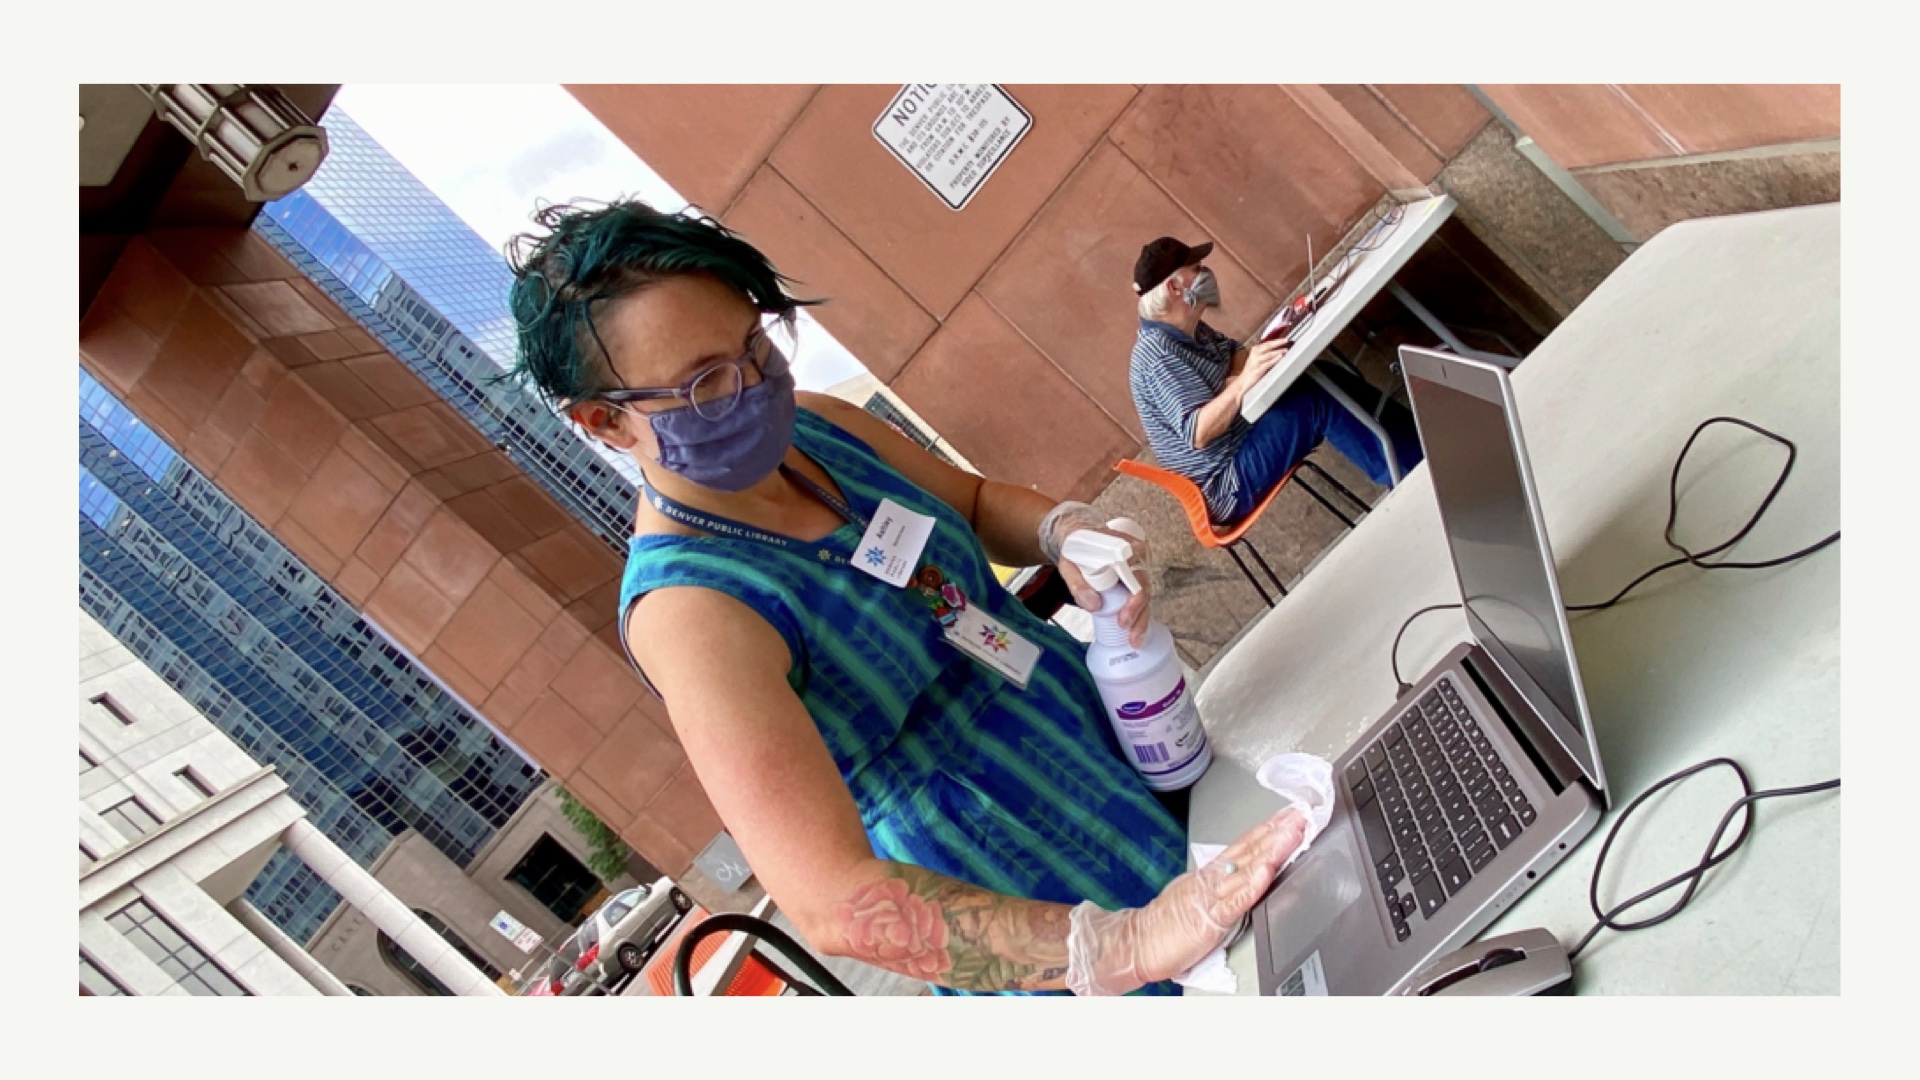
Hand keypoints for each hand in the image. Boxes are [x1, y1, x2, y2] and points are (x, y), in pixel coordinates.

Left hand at [1053, 521, 1153, 647]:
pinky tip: (1135, 632)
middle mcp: (1136, 556)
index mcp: (1125, 548)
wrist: (1075, 535)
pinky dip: (1138, 614)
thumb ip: (1078, 583)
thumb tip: (1093, 605)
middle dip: (1139, 616)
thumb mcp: (1069, 564)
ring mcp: (1136, 566)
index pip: (1137, 577)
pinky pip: (1139, 596)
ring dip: (1141, 619)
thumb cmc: (1074, 547)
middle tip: (1131, 637)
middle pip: (1144, 589)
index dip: (1134, 601)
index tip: (1123, 618)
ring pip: (1144, 595)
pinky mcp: (1132, 576)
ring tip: (1134, 640)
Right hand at [1064, 808, 1308, 994]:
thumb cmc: (1165, 927)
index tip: (1289, 815)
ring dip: (1272, 850)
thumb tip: (1242, 878)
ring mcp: (1211, 897)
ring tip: (1292, 833)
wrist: (1135, 943)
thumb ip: (1219, 888)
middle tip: (1300, 813)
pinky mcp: (1209, 919)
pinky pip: (1234, 900)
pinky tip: (1266, 871)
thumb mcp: (1195, 898)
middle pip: (1250, 850)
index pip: (1244, 847)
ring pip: (1247, 869)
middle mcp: (1212, 879)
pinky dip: (1251, 885)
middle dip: (1277, 831)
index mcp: (1210, 875)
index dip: (1268, 830)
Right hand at [1237, 339, 1290, 388]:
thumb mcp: (1257, 358)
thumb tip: (1279, 349)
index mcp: (1255, 349)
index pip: (1267, 343)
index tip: (1284, 339)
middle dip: (1278, 342)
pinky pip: (1268, 363)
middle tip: (1286, 340)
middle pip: (1268, 346)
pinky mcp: (1258, 369)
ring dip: (1278, 351)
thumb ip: (1266, 352)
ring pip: (1269, 354)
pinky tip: (1280, 357)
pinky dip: (1275, 359)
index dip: (1277, 340)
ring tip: (1285, 350)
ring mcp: (1256, 362)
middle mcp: (1254, 354)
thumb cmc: (1252, 369)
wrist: (1244, 380)